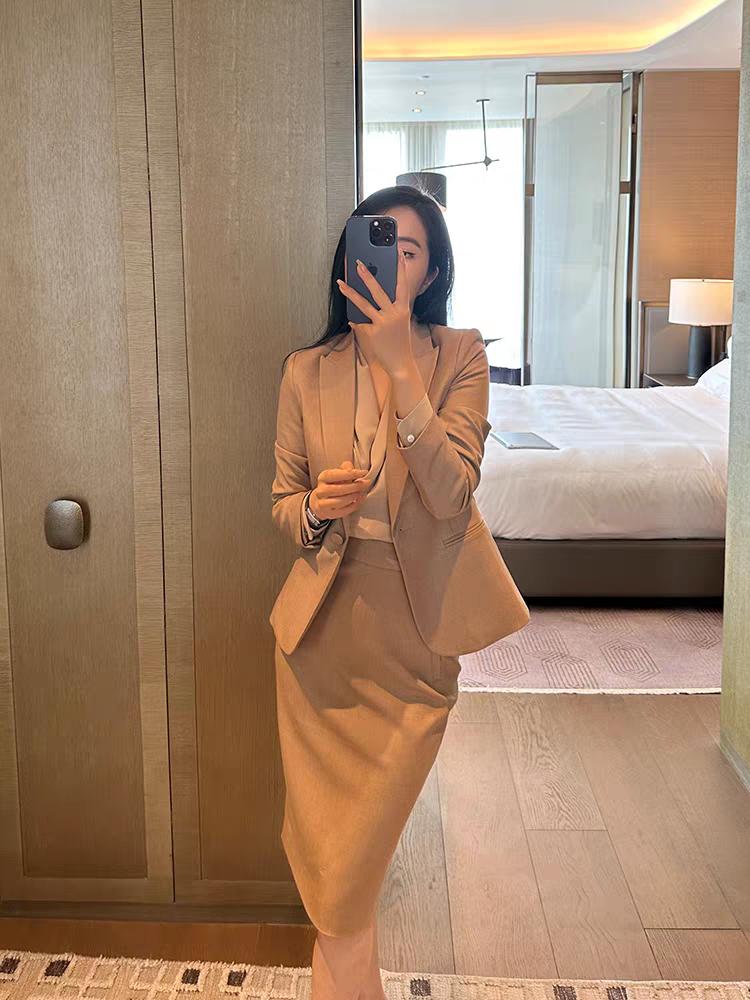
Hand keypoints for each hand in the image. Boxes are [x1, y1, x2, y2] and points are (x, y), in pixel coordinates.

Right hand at [309, 460, 370, 519]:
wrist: (320, 502)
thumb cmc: (332, 485)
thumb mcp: (337, 474)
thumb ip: (345, 469)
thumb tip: (351, 467)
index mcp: (323, 478)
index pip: (335, 475)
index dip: (350, 473)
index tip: (364, 472)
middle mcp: (321, 491)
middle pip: (339, 489)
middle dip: (355, 486)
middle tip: (366, 483)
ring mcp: (323, 503)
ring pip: (340, 501)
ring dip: (354, 496)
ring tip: (362, 492)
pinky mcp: (329, 513)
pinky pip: (343, 511)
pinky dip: (354, 505)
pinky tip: (360, 500)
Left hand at [336, 248, 413, 376]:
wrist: (401, 363)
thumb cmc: (399, 341)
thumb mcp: (398, 322)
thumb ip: (387, 309)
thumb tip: (369, 298)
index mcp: (403, 309)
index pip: (402, 284)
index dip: (401, 268)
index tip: (397, 252)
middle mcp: (395, 314)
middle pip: (379, 291)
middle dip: (367, 276)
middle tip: (358, 263)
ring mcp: (384, 323)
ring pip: (364, 304)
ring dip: (351, 292)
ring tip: (341, 283)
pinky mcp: (373, 332)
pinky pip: (360, 322)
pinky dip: (355, 322)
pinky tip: (351, 320)